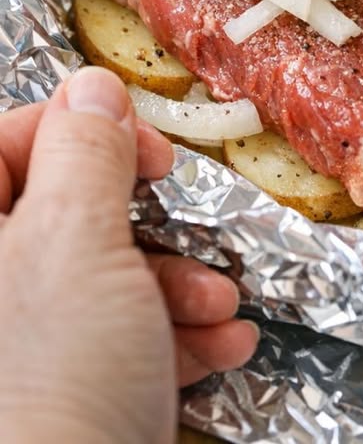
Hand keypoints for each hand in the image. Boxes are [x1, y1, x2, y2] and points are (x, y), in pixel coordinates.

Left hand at [0, 68, 257, 443]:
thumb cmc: (49, 384)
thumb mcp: (78, 242)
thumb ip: (86, 151)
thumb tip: (91, 88)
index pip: (2, 141)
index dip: (79, 132)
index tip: (142, 153)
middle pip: (60, 214)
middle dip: (143, 222)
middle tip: (189, 225)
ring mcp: (14, 349)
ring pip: (93, 282)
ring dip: (170, 286)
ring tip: (219, 305)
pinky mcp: (52, 395)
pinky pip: (105, 344)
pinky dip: (165, 339)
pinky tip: (219, 347)